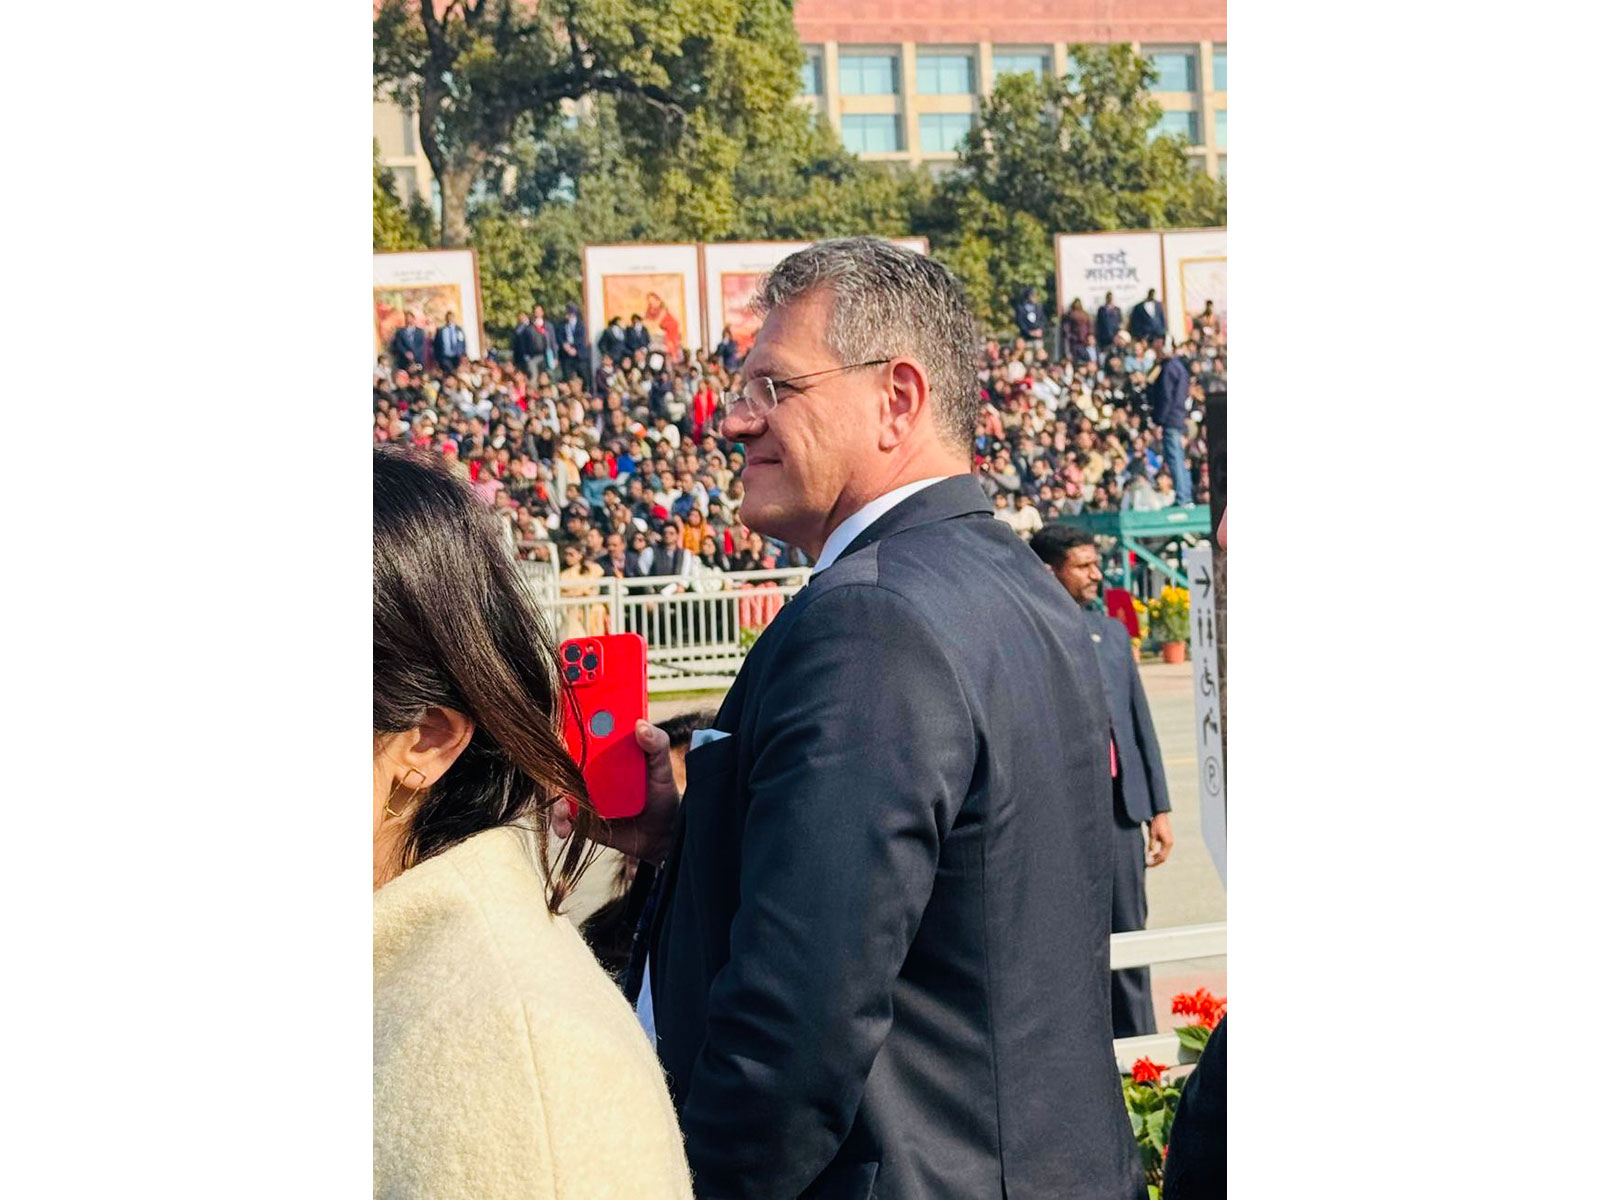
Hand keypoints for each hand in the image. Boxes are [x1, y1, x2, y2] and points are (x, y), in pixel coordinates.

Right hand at [548, 721, 680, 865]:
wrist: (659, 833)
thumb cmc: (660, 793)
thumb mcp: (663, 768)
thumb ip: (657, 745)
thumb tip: (641, 725)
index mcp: (606, 747)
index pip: (584, 728)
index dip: (573, 722)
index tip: (569, 724)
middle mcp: (589, 766)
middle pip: (564, 756)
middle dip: (557, 758)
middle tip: (561, 763)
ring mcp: (581, 790)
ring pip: (558, 785)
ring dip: (556, 792)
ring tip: (564, 807)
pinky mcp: (578, 815)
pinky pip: (562, 815)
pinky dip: (559, 820)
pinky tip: (566, 827)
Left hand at [1146, 812, 1173, 867]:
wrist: (1160, 815)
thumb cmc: (1156, 824)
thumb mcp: (1152, 834)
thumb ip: (1152, 844)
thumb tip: (1150, 854)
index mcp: (1167, 843)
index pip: (1161, 857)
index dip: (1154, 862)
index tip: (1147, 865)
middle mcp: (1170, 843)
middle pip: (1163, 857)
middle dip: (1155, 862)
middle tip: (1147, 864)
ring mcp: (1170, 842)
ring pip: (1164, 854)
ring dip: (1156, 858)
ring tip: (1148, 860)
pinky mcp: (1168, 840)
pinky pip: (1163, 850)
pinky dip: (1158, 853)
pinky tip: (1151, 854)